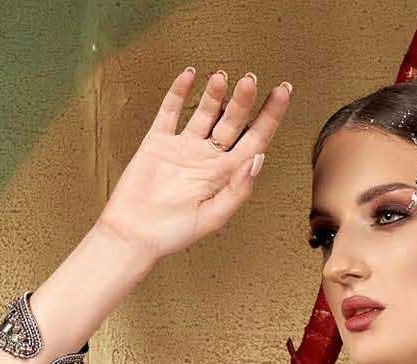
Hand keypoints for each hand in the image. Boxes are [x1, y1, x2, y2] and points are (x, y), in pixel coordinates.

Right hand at [94, 67, 291, 263]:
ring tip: (222, 77)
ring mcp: (183, 147)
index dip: (270, 116)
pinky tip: (190, 75)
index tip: (283, 92)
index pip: (254, 140)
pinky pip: (170, 111)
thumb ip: (237, 190)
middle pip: (232, 122)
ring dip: (215, 93)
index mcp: (224, 175)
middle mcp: (206, 158)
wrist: (133, 235)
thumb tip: (259, 158)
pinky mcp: (158, 141)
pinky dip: (178, 91)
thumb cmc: (172, 234)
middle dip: (243, 100)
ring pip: (204, 112)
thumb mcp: (213, 218)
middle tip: (250, 79)